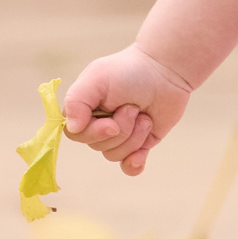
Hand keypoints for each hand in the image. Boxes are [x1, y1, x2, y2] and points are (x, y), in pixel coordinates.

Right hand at [61, 44, 193, 174]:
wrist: (166, 71)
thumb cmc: (129, 71)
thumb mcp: (97, 78)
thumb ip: (77, 101)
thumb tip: (71, 127)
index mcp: (84, 109)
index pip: (76, 135)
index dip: (95, 133)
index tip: (112, 123)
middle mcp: (99, 125)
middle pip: (99, 146)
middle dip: (121, 129)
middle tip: (133, 108)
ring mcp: (120, 136)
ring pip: (116, 154)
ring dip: (134, 136)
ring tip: (144, 115)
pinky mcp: (140, 144)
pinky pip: (130, 166)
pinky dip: (134, 163)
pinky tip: (141, 154)